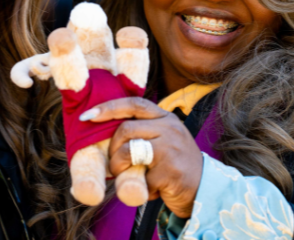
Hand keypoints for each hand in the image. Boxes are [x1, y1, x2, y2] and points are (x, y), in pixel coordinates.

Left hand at [82, 97, 202, 217]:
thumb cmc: (176, 164)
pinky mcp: (171, 171)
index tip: (87, 116)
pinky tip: (152, 189)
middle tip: (113, 163)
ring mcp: (171, 149)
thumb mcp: (164, 139)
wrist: (205, 189)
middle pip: (125, 129)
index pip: (134, 104)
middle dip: (112, 148)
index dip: (108, 108)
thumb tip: (105, 131)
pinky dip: (139, 187)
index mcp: (166, 118)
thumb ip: (143, 130)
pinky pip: (140, 178)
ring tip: (124, 176)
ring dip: (119, 167)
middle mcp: (170, 128)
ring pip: (129, 151)